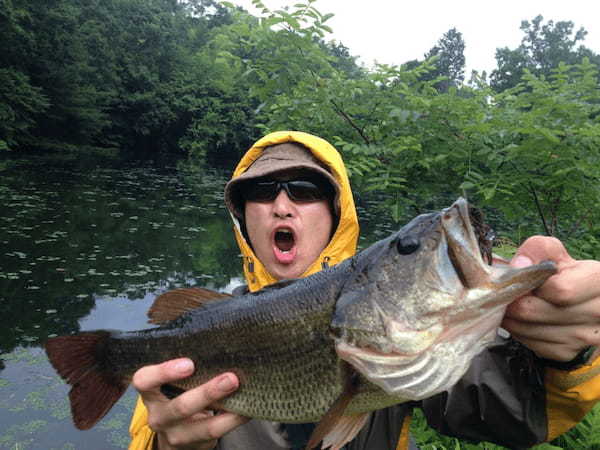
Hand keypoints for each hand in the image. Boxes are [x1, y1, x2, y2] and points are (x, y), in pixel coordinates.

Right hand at [132, 358, 248, 449]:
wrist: (176, 431)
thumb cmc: (178, 393)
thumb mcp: (173, 381)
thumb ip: (186, 365)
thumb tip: (220, 339)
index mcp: (150, 392)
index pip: (144, 381)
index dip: (163, 372)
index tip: (189, 364)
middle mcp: (159, 415)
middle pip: (180, 407)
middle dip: (208, 393)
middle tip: (231, 378)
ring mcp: (176, 434)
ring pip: (203, 427)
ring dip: (228, 410)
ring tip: (245, 396)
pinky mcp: (194, 446)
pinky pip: (217, 434)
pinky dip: (235, 419)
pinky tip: (248, 408)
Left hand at [501, 236, 599, 361]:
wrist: (580, 302)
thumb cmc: (565, 273)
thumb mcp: (556, 254)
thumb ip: (538, 250)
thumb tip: (519, 265)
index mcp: (599, 283)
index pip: (559, 290)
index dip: (531, 283)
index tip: (522, 279)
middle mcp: (597, 313)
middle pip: (533, 311)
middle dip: (511, 300)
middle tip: (504, 292)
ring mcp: (583, 337)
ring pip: (526, 329)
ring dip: (510, 316)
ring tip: (510, 304)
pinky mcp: (567, 352)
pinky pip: (529, 342)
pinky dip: (518, 330)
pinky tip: (521, 319)